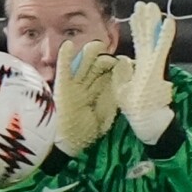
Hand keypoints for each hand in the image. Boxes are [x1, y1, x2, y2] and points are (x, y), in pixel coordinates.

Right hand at [48, 37, 117, 157]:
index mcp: (96, 96)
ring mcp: (74, 86)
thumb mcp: (104, 120)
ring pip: (84, 66)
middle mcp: (85, 88)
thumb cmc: (83, 135)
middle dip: (107, 60)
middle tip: (114, 55)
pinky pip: (64, 70)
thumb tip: (121, 88)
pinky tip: (69, 46)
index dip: (118, 68)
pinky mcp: (62, 87)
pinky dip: (65, 58)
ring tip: (99, 46)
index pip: (108, 77)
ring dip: (91, 55)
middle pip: (97, 68)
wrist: (64, 145)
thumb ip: (111, 104)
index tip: (128, 62)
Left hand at [117, 0, 177, 145]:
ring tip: (153, 7)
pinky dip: (165, 36)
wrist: (149, 125)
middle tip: (145, 4)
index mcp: (141, 69)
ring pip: (153, 40)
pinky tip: (168, 22)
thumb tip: (123, 59)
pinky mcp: (156, 71)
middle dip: (145, 21)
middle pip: (146, 38)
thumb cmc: (137, 112)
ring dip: (153, 23)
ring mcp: (153, 67)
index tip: (136, 14)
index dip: (138, 29)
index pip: (139, 44)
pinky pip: (161, 51)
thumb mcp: (122, 91)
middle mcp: (149, 64)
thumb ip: (123, 74)